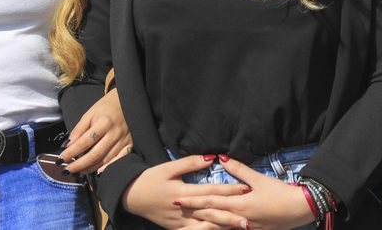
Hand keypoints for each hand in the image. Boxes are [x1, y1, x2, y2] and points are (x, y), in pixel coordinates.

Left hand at [59, 88, 130, 173]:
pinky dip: (108, 168)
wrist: (126, 102)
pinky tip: (99, 172)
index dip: (71, 152)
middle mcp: (115, 133)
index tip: (61, 159)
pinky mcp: (130, 145)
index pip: (84, 142)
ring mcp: (124, 140)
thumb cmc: (106, 108)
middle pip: (95, 154)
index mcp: (104, 122)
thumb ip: (79, 130)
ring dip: (90, 168)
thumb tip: (68, 146)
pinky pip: (119, 160)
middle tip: (67, 170)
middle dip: (79, 165)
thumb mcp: (90, 114)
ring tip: (79, 171)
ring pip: (105, 160)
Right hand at [123, 155, 251, 228]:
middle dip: (231, 215)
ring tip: (239, 228)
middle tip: (249, 218)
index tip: (245, 189)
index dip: (229, 190)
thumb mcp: (168, 167)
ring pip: (205, 226)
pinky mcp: (176, 229)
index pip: (211, 191)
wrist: (131, 197)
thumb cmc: (151, 179)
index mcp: (183, 192)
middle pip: (211, 213)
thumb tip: (211, 158)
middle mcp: (183, 209)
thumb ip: (190, 162)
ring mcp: (180, 222)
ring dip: (223, 227)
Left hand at [176, 155, 315, 229]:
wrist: (299, 209)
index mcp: (239, 204)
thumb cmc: (280, 193)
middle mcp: (239, 219)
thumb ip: (239, 170)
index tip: (178, 198)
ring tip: (189, 220)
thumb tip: (222, 159)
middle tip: (177, 209)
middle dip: (193, 213)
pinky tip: (212, 227)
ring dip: (203, 223)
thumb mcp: (259, 179)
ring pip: (219, 226)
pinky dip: (219, 229)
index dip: (193, 200)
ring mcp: (245, 228)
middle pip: (211, 216)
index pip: (210, 202)